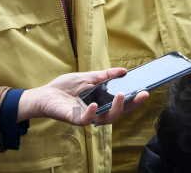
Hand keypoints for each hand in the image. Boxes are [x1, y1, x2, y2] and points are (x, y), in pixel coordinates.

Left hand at [16, 68, 148, 125]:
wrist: (45, 94)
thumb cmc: (65, 87)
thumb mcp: (88, 77)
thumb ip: (106, 75)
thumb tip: (124, 70)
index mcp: (101, 102)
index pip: (121, 103)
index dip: (134, 100)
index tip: (145, 91)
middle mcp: (97, 112)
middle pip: (118, 113)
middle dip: (132, 105)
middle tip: (142, 94)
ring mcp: (86, 116)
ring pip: (106, 119)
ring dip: (116, 108)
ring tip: (121, 95)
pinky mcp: (74, 119)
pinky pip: (86, 120)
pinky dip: (91, 113)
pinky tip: (94, 104)